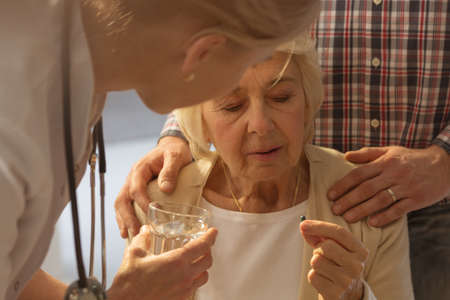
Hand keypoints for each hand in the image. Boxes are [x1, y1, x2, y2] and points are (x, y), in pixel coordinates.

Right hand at [108, 226, 217, 299]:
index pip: (202, 246)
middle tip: (204, 245)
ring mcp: (184, 290)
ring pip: (204, 276)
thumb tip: (146, 230)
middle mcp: (184, 276)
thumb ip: (143, 238)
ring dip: (203, 267)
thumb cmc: (129, 282)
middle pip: (207, 261)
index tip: (213, 232)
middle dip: (208, 251)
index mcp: (176, 261)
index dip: (210, 237)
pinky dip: (194, 280)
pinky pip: (194, 288)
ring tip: (196, 261)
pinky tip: (185, 277)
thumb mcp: (135, 253)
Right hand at [115, 136, 191, 237]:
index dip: (142, 202)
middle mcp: (132, 178)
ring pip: (121, 205)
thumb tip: (165, 189)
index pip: (136, 188)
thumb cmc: (175, 151)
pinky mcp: (136, 192)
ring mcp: (132, 185)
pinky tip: (130, 231)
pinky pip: (127, 206)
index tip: (151, 214)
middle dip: (127, 217)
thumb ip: (170, 170)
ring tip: (129, 236)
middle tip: (135, 232)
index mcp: (140, 169)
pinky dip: (126, 219)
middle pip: (122, 199)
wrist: (173, 147)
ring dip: (124, 221)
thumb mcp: (176, 156)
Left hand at [300, 220, 367, 299]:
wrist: (347, 295)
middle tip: (322, 255)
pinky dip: (313, 276)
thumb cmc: (338, 265)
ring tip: (325, 268)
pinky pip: (313, 275)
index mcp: (361, 251)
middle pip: (326, 246)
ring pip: (317, 261)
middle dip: (318, 248)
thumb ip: (320, 235)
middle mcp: (357, 266)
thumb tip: (304, 227)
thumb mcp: (335, 248)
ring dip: (315, 263)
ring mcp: (347, 281)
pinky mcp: (335, 294)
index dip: (319, 226)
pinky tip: (323, 280)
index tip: (303, 224)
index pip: (340, 232)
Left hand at [328, 145, 449, 226]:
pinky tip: (372, 223)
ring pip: (380, 200)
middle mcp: (394, 174)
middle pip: (367, 188)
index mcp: (385, 162)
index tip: (330, 194)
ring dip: (362, 210)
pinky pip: (399, 210)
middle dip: (348, 200)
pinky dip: (385, 217)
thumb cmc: (410, 158)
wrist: (443, 165)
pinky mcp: (417, 199)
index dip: (343, 185)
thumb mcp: (389, 151)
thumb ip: (367, 154)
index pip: (359, 174)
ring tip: (348, 218)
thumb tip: (345, 156)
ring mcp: (406, 187)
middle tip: (335, 209)